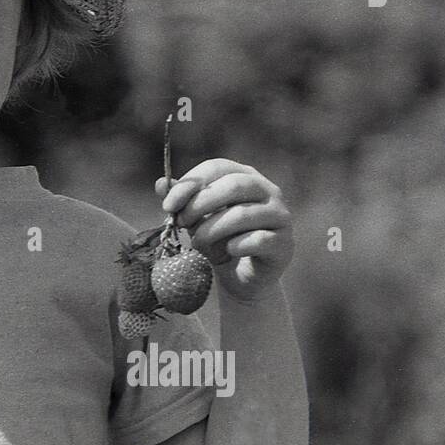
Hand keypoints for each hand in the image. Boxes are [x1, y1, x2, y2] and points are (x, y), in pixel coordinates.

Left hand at [155, 159, 293, 301]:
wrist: (240, 277)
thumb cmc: (216, 240)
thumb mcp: (194, 218)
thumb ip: (180, 200)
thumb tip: (160, 183)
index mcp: (245, 176)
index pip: (217, 167)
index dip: (190, 183)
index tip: (168, 206)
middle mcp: (268, 191)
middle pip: (233, 186)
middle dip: (199, 205)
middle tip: (181, 223)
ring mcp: (280, 216)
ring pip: (241, 215)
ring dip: (211, 231)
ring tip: (199, 243)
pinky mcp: (284, 243)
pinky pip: (256, 240)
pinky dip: (234, 247)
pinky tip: (227, 252)